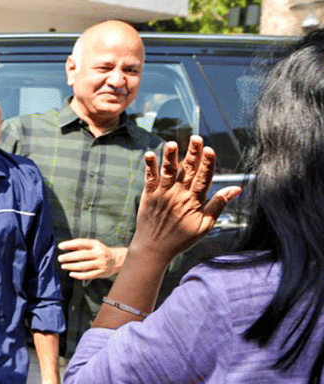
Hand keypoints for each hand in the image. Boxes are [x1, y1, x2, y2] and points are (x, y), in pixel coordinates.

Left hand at [57, 239, 125, 279]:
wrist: (116, 260)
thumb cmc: (100, 251)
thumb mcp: (93, 245)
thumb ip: (80, 245)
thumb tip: (64, 246)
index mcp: (96, 244)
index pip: (81, 243)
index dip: (69, 244)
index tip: (60, 246)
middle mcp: (99, 253)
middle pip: (81, 255)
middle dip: (69, 257)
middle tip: (60, 258)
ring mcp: (100, 264)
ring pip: (84, 266)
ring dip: (71, 266)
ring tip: (63, 266)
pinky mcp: (101, 273)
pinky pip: (88, 275)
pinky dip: (78, 275)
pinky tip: (71, 274)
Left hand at [129, 136, 241, 265]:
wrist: (154, 248)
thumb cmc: (181, 238)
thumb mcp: (205, 225)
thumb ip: (219, 205)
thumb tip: (236, 189)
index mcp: (194, 202)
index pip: (203, 179)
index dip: (206, 164)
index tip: (209, 149)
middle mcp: (178, 195)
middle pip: (187, 171)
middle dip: (192, 154)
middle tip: (195, 138)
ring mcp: (162, 194)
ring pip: (168, 172)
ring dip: (170, 157)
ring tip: (171, 144)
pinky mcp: (148, 195)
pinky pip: (149, 178)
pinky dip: (150, 167)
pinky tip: (149, 154)